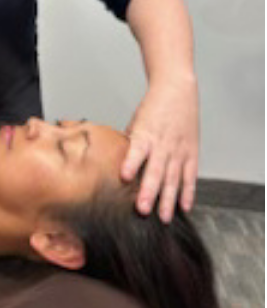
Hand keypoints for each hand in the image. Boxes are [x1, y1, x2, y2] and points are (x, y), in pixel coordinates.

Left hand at [121, 76, 198, 222]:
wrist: (177, 90)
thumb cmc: (153, 107)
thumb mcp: (136, 122)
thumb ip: (129, 143)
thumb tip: (116, 161)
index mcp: (145, 134)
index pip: (137, 150)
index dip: (131, 163)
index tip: (125, 176)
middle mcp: (163, 144)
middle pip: (156, 171)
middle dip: (149, 191)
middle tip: (142, 209)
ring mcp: (179, 150)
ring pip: (173, 179)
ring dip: (168, 199)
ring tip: (163, 217)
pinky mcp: (191, 152)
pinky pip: (190, 176)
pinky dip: (188, 192)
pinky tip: (184, 206)